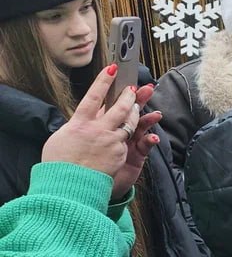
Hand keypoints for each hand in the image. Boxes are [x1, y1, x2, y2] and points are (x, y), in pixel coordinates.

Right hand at [41, 64, 161, 200]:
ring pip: (130, 121)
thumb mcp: (60, 140)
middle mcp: (97, 129)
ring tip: (138, 105)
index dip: (104, 81)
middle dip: (128, 95)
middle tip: (134, 87)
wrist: (69, 188)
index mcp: (79, 123)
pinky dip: (139, 134)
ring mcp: (111, 140)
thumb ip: (74, 128)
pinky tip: (145, 131)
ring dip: (136, 112)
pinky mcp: (121, 153)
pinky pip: (133, 140)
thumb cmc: (60, 165)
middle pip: (118, 106)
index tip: (112, 68)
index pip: (94, 97)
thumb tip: (80, 121)